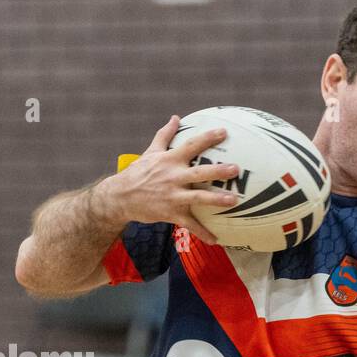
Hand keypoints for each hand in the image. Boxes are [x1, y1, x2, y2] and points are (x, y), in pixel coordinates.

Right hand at [94, 116, 238, 244]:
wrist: (121, 197)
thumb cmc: (138, 172)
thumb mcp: (150, 152)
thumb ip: (165, 135)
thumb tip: (176, 118)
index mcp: (169, 160)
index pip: (191, 145)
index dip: (207, 138)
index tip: (224, 132)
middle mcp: (173, 177)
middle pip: (199, 173)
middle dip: (217, 171)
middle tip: (235, 169)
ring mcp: (173, 196)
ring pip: (198, 198)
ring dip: (216, 200)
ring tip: (233, 200)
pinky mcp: (171, 213)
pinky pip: (189, 224)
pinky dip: (202, 232)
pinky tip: (216, 239)